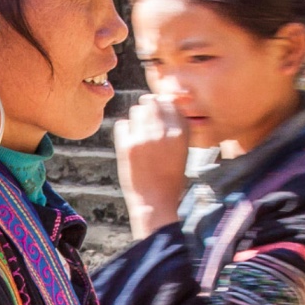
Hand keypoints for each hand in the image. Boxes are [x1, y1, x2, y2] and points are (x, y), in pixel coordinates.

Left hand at [113, 94, 190, 238]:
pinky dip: (124, 130)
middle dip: (148, 108)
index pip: (170, 101)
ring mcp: (144, 137)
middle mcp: (164, 131)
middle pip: (151, 101)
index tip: (159, 113)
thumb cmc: (170, 179)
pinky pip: (121, 124)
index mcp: (181, 132)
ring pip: (136, 110)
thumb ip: (176, 129)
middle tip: (146, 121)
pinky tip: (130, 142)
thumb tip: (166, 103)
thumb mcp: (183, 151)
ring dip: (136, 118)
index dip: (163, 105)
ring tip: (139, 133)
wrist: (154, 202)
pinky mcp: (127, 145)